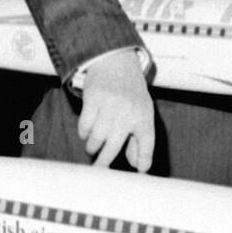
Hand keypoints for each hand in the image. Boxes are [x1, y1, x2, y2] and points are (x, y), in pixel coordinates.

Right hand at [76, 50, 154, 171]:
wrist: (116, 62)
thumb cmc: (131, 94)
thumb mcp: (142, 113)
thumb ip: (140, 140)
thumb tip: (138, 166)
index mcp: (144, 115)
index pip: (147, 141)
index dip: (144, 157)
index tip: (140, 170)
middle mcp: (129, 111)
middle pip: (113, 146)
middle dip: (104, 162)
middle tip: (99, 169)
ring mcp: (110, 105)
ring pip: (96, 138)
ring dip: (92, 146)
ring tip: (94, 146)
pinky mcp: (93, 99)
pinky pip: (84, 126)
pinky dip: (84, 132)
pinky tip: (88, 130)